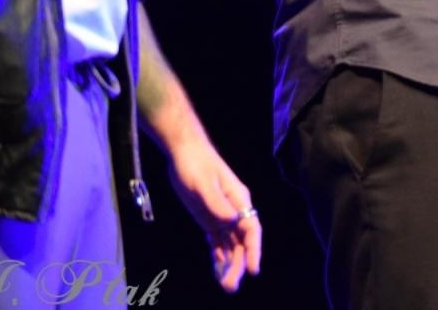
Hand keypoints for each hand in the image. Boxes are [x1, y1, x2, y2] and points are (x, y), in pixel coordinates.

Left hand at [166, 138, 262, 291]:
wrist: (184, 152)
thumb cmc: (195, 164)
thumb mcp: (203, 183)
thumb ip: (217, 203)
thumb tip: (232, 221)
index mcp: (238, 199)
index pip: (250, 228)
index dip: (253, 249)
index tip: (253, 269)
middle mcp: (233, 209)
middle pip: (241, 241)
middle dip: (239, 263)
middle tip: (231, 286)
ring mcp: (222, 214)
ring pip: (230, 244)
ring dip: (229, 264)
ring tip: (226, 285)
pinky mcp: (209, 218)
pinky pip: (216, 241)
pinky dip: (218, 256)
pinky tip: (218, 270)